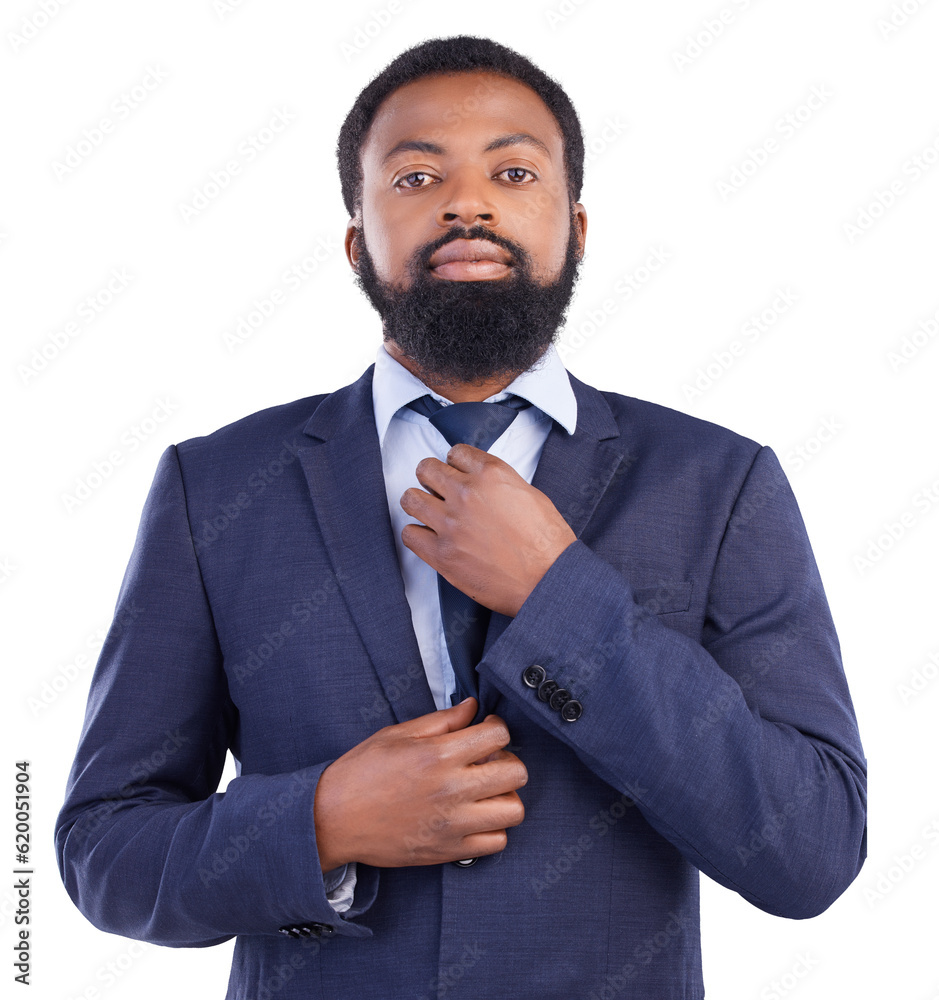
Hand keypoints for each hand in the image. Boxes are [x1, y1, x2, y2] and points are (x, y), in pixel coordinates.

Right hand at [313, 697, 526, 868]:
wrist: (332, 819)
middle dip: (507, 760)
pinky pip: (496, 842)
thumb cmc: (361, 772)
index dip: (498, 727)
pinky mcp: (449, 851)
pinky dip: (493, 829)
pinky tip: (474, 816)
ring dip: (504, 796)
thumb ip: (441, 720)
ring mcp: (453, 824)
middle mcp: (452, 789)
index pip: (499, 734)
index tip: (487, 729)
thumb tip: (472, 707)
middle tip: (487, 760)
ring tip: (483, 791)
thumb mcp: (398, 734)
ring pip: (514, 810)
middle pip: (516, 772)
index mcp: (439, 755)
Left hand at [399, 444, 575, 616]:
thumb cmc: (546, 543)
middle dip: (432, 478)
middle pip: (426, 469)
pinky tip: (429, 537)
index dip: (455, 463)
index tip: (455, 473)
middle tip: (438, 490)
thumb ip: (499, 483)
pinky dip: (417, 534)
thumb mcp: (530, 495)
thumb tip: (482, 484)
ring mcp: (450, 524)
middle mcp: (466, 494)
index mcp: (491, 475)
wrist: (549, 579)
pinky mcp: (442, 554)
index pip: (456, 453)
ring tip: (429, 513)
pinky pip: (410, 534)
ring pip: (410, 499)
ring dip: (419, 504)